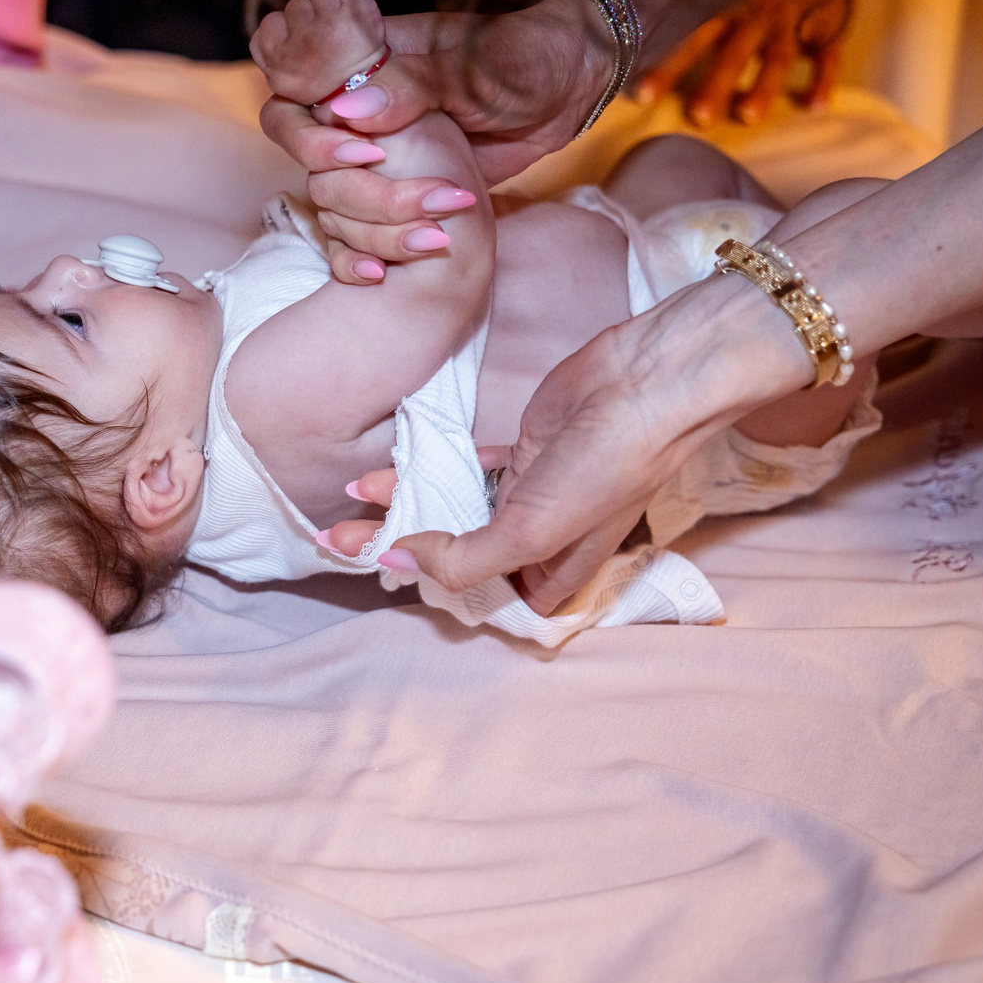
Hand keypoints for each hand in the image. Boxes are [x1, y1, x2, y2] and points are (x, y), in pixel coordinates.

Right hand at [259, 0, 608, 282]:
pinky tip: (379, 276)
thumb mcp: (476, 67)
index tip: (365, 154)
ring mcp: (378, 161)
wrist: (571, 87)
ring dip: (373, 235)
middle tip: (419, 204)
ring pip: (334, 210)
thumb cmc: (525, 58)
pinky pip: (355, 235)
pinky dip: (359, 258)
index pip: (296, 102)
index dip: (312, 137)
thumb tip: (351, 111)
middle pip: (314, 170)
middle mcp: (359, 118)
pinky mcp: (399, 196)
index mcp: (365, 68)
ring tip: (433, 240)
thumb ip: (413, 86)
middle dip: (359, 197)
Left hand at [380, 272, 812, 613]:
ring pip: (451, 509)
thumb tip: (396, 560)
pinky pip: (463, 469)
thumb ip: (463, 556)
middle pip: (455, 555)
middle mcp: (539, 540)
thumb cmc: (607, 466)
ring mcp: (528, 492)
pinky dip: (424, 471)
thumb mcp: (531, 530)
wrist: (647, 382)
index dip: (437, 596)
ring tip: (342, 510)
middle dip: (396, 551)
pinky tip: (380, 475)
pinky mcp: (521, 449)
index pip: (485, 600)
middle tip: (336, 545)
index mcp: (552, 573)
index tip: (384, 583)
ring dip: (401, 508)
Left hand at [634, 0, 852, 126]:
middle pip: (731, 53)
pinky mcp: (828, 26)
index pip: (688, 37)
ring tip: (747, 117)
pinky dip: (825, 81)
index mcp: (723, 1)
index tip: (642, 95)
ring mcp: (792, 22)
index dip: (666, 64)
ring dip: (764, 87)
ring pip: (778, 57)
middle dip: (715, 84)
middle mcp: (755, 14)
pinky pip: (830, 55)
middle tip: (697, 117)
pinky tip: (817, 108)